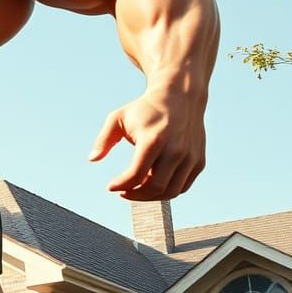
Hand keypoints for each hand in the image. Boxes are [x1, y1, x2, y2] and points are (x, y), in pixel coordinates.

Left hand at [89, 88, 206, 200]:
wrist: (180, 96)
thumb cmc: (145, 109)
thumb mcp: (118, 118)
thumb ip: (104, 139)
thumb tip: (92, 159)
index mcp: (154, 140)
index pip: (136, 175)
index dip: (121, 186)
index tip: (111, 187)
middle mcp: (175, 150)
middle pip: (155, 188)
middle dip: (135, 195)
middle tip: (123, 191)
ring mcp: (190, 157)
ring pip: (170, 192)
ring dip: (151, 196)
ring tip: (137, 188)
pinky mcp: (199, 162)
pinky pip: (182, 187)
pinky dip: (166, 191)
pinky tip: (152, 183)